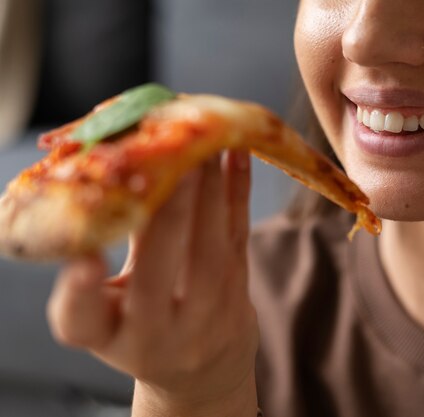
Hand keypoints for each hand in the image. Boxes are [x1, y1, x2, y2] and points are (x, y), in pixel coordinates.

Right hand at [47, 151, 258, 415]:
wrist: (200, 367)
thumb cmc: (141, 329)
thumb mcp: (109, 312)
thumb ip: (105, 259)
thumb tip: (113, 178)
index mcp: (107, 335)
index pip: (80, 321)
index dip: (78, 291)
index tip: (84, 258)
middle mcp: (155, 333)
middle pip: (157, 276)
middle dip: (166, 216)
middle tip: (170, 160)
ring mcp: (205, 317)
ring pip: (208, 252)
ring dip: (206, 193)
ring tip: (202, 142)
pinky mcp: (238, 293)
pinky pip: (239, 236)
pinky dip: (237, 192)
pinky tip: (236, 152)